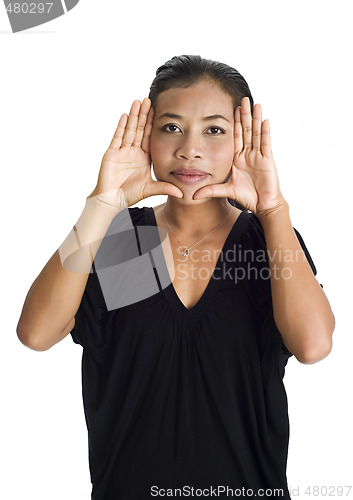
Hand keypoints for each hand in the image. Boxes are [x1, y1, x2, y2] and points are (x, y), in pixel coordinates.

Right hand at [87, 98, 182, 210]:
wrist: (112, 200)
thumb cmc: (129, 195)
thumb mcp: (150, 189)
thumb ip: (165, 188)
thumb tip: (182, 193)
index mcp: (143, 157)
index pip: (149, 137)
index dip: (153, 124)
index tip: (158, 111)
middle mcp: (133, 152)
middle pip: (140, 129)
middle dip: (144, 115)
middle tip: (149, 99)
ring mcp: (122, 151)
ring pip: (129, 130)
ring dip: (134, 116)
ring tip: (138, 102)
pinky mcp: (112, 153)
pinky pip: (118, 137)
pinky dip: (121, 126)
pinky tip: (125, 115)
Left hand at [193, 97, 285, 216]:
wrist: (262, 205)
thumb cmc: (247, 197)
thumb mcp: (226, 191)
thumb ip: (211, 190)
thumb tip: (194, 195)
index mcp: (238, 159)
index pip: (235, 137)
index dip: (234, 124)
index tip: (231, 109)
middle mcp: (248, 155)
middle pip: (246, 131)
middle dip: (244, 115)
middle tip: (243, 99)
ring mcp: (258, 156)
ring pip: (256, 134)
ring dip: (255, 119)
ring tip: (255, 104)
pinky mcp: (267, 161)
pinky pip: (265, 143)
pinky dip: (265, 132)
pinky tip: (264, 120)